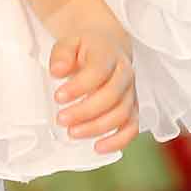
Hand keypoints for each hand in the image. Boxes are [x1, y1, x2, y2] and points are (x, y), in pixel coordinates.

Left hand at [50, 26, 138, 156]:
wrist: (108, 45)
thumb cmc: (85, 48)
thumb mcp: (69, 42)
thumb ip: (62, 54)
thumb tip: (57, 70)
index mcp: (108, 54)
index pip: (98, 71)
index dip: (79, 87)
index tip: (58, 97)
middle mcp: (124, 74)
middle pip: (111, 96)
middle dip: (85, 112)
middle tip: (61, 119)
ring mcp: (130, 92)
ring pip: (122, 114)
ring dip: (97, 127)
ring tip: (72, 133)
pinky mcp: (132, 108)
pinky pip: (132, 127)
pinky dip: (118, 140)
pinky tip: (99, 147)